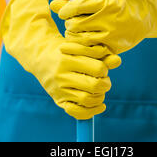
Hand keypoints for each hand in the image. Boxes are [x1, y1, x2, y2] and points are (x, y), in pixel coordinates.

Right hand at [0, 0, 120, 119]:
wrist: (38, 55)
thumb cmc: (64, 47)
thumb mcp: (79, 44)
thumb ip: (99, 51)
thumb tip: (118, 60)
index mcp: (68, 56)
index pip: (97, 67)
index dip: (105, 67)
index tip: (103, 65)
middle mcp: (62, 74)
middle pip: (94, 85)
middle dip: (104, 83)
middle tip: (104, 79)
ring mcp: (59, 88)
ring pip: (87, 99)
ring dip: (99, 96)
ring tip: (100, 90)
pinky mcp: (57, 99)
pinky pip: (76, 111)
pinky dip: (91, 112)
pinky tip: (99, 105)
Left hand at [51, 0, 156, 54]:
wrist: (142, 17)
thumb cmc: (117, 7)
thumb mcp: (98, 0)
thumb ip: (75, 3)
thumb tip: (53, 5)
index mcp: (105, 3)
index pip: (76, 7)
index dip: (66, 10)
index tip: (64, 12)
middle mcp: (109, 18)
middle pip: (76, 24)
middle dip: (70, 24)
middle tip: (71, 23)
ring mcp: (112, 35)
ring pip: (81, 39)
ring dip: (74, 36)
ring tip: (77, 32)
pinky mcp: (113, 48)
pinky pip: (91, 51)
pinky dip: (84, 48)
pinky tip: (84, 43)